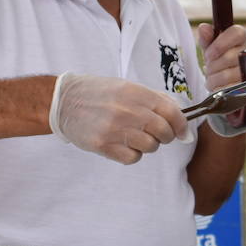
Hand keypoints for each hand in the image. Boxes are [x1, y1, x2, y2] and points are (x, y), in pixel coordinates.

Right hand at [48, 73, 188, 164]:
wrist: (64, 101)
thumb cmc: (99, 94)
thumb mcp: (127, 87)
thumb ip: (154, 101)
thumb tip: (182, 122)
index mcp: (136, 93)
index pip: (171, 112)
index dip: (181, 125)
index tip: (182, 132)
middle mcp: (128, 111)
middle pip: (164, 132)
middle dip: (164, 136)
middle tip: (154, 134)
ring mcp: (115, 129)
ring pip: (150, 147)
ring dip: (147, 145)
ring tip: (133, 137)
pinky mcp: (104, 145)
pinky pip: (133, 158)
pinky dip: (132, 154)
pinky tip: (122, 145)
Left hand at [196, 23, 245, 91]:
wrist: (237, 79)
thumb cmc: (224, 58)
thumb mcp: (214, 47)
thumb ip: (207, 38)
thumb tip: (203, 28)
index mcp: (243, 37)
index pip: (235, 33)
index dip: (219, 45)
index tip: (208, 55)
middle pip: (228, 57)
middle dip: (212, 66)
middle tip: (209, 69)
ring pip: (227, 75)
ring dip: (213, 80)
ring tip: (212, 79)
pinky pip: (230, 90)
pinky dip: (219, 90)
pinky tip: (218, 88)